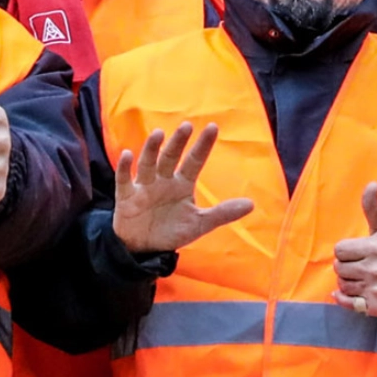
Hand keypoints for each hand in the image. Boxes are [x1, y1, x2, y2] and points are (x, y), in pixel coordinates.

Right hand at [112, 122, 253, 254]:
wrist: (145, 250)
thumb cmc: (172, 231)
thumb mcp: (199, 223)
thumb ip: (222, 213)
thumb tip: (251, 204)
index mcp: (182, 184)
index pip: (194, 161)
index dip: (203, 145)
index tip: (213, 127)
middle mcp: (164, 180)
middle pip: (171, 157)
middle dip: (178, 142)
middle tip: (186, 126)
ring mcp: (144, 186)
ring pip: (148, 164)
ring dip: (152, 149)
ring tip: (158, 133)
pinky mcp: (126, 197)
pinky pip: (124, 180)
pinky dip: (125, 167)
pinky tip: (127, 154)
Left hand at [332, 183, 376, 316]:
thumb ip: (372, 208)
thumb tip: (371, 183)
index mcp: (375, 248)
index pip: (340, 250)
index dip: (347, 250)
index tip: (358, 251)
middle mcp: (374, 270)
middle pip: (339, 268)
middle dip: (346, 265)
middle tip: (360, 264)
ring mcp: (374, 289)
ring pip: (342, 285)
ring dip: (348, 281)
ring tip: (361, 277)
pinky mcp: (374, 306)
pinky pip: (347, 302)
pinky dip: (344, 299)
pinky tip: (351, 293)